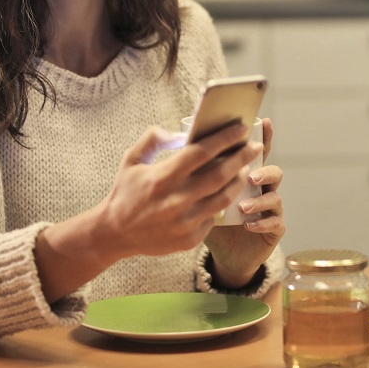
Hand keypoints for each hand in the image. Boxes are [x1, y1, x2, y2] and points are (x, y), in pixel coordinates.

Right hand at [36, 122, 254, 302]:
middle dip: (241, 157)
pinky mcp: (189, 239)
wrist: (114, 234)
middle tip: (254, 147)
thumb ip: (153, 139)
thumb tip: (182, 133)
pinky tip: (227, 192)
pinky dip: (222, 203)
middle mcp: (176, 200)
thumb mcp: (132, 160)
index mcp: (163, 178)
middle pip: (220, 174)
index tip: (240, 128)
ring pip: (223, 197)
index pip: (202, 152)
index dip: (224, 138)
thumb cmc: (125, 192)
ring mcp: (185, 222)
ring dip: (238, 180)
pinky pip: (214, 217)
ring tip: (245, 168)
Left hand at [205, 117, 284, 288]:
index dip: (263, 137)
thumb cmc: (205, 217)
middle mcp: (261, 189)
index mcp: (245, 176)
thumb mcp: (197, 193)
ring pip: (276, 198)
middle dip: (263, 170)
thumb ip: (194, 171)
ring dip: (260, 200)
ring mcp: (269, 209)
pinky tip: (248, 224)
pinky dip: (263, 222)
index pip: (256, 153)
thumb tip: (179, 143)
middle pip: (272, 172)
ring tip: (243, 206)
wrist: (221, 253)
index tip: (264, 123)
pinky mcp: (273, 230)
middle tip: (250, 175)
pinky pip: (276, 223)